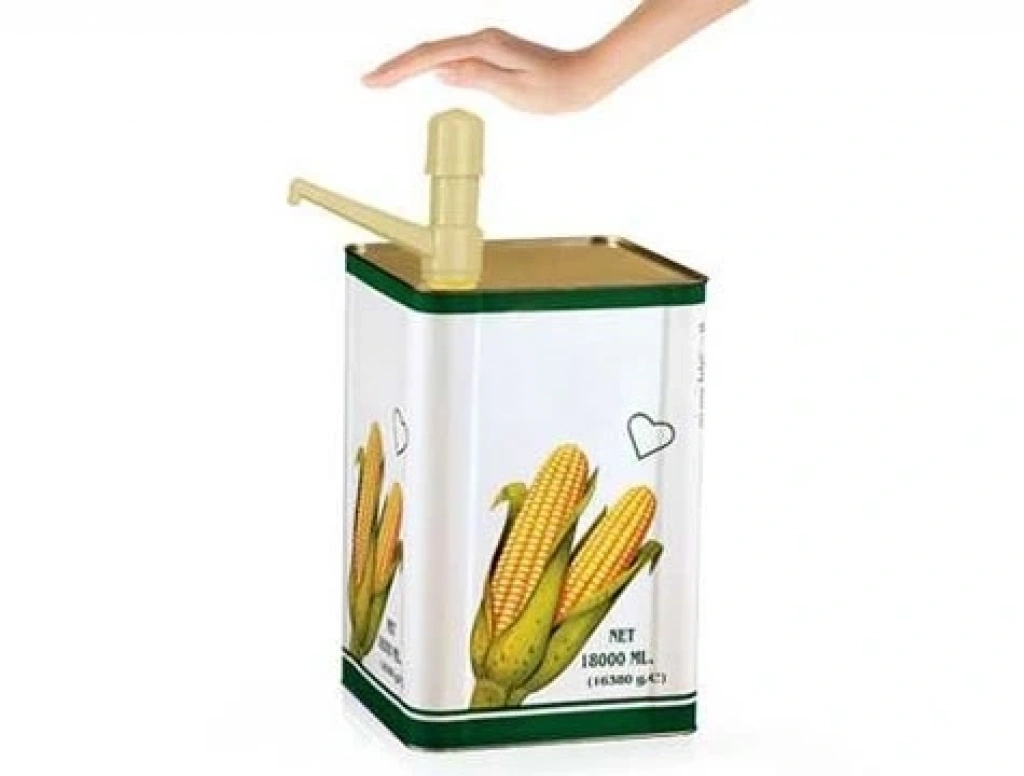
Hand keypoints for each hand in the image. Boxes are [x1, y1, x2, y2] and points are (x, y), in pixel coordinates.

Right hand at [363, 28, 607, 114]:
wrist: (585, 77)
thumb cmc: (557, 89)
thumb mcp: (518, 90)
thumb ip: (479, 78)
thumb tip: (442, 72)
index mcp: (484, 47)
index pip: (431, 58)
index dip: (400, 70)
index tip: (374, 82)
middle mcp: (482, 40)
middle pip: (428, 52)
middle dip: (396, 67)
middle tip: (367, 82)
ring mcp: (486, 46)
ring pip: (438, 53)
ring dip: (409, 66)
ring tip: (383, 80)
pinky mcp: (491, 54)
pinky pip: (451, 58)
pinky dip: (430, 66)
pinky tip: (420, 74)